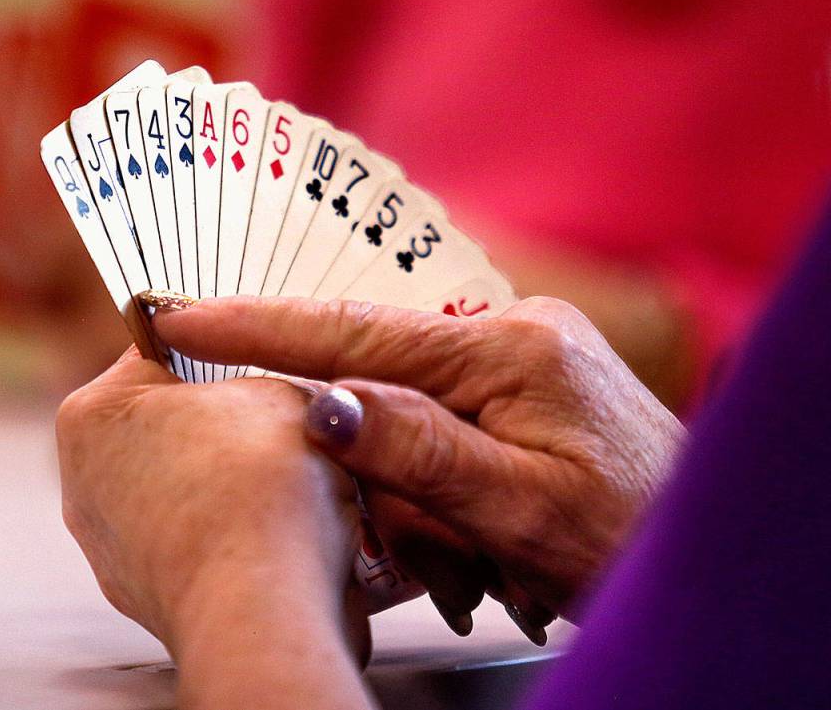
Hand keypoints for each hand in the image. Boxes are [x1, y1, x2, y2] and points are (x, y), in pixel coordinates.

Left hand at [55, 347, 372, 704]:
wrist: (263, 605)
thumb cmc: (258, 486)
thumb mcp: (278, 389)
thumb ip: (261, 374)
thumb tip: (273, 396)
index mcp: (92, 412)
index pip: (157, 353)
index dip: (219, 352)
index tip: (257, 364)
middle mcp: (82, 483)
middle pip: (170, 426)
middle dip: (226, 425)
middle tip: (280, 430)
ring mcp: (111, 549)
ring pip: (186, 487)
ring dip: (230, 483)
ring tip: (284, 490)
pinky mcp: (147, 598)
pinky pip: (198, 542)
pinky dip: (232, 535)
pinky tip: (270, 538)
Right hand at [154, 296, 685, 621]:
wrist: (702, 546)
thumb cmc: (631, 536)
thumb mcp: (525, 508)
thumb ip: (422, 450)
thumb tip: (324, 404)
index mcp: (508, 348)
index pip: (353, 331)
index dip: (255, 326)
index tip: (174, 316)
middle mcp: (509, 335)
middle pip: (376, 373)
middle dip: (357, 453)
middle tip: (411, 530)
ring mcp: (515, 358)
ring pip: (404, 411)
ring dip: (411, 493)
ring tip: (475, 562)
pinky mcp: (516, 390)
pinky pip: (437, 427)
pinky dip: (433, 489)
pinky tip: (472, 543)